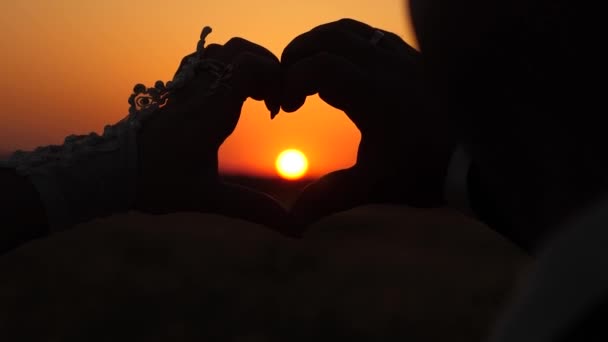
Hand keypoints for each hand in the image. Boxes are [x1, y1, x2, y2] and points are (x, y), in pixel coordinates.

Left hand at [135, 33, 287, 228]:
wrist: (109, 171)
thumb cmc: (158, 184)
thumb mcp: (210, 198)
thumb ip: (254, 209)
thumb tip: (296, 230)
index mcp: (210, 110)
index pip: (249, 65)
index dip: (274, 77)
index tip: (277, 109)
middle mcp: (198, 90)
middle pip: (239, 50)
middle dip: (265, 67)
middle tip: (271, 99)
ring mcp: (183, 87)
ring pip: (219, 52)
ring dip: (244, 66)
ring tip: (254, 96)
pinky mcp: (173, 91)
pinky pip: (202, 63)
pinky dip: (224, 70)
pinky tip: (228, 99)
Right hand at [280, 19, 455, 224]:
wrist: (480, 158)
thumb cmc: (427, 172)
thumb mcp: (373, 186)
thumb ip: (329, 198)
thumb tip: (293, 223)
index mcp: (370, 93)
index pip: (315, 66)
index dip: (288, 82)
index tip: (286, 110)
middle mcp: (385, 65)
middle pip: (327, 37)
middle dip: (298, 55)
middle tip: (288, 84)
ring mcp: (403, 56)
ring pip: (351, 29)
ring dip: (322, 44)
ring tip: (311, 72)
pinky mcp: (415, 57)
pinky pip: (373, 35)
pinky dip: (349, 43)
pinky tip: (347, 69)